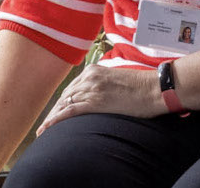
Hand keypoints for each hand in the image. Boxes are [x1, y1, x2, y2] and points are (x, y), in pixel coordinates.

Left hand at [36, 64, 161, 134]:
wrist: (156, 88)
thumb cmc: (142, 87)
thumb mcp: (117, 81)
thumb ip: (104, 85)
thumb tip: (99, 98)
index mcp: (94, 70)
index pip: (72, 88)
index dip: (61, 102)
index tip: (55, 112)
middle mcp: (90, 77)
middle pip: (65, 96)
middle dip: (55, 111)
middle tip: (46, 124)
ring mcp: (92, 88)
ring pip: (64, 104)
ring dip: (52, 118)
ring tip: (44, 130)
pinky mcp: (96, 101)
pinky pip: (70, 111)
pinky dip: (56, 120)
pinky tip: (47, 128)